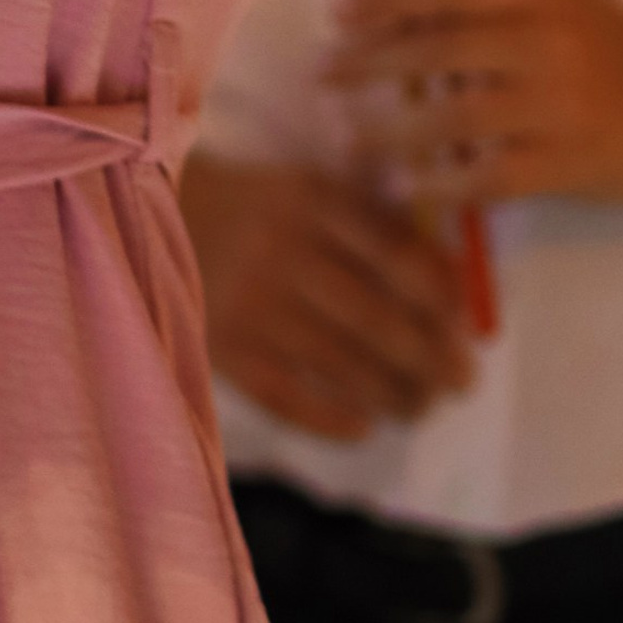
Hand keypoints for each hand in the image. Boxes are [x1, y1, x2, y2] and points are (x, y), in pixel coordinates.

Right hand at [179, 150, 474, 440]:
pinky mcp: (220, 344)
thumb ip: (381, 231)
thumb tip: (458, 294)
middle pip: (378, 320)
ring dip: (395, 396)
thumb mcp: (316, 195)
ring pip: (341, 364)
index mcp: (313, 202)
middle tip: (459, 386)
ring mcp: (248, 302)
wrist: (154, 218)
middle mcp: (282, 250)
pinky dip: (331, 420)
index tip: (468, 333)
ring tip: (417, 408)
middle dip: (432, 363)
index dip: (445, 301)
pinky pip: (286, 397)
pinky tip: (362, 427)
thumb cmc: (259, 212)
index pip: (399, 257)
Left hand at [327, 0, 622, 207]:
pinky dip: (439, 183)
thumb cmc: (615, 53)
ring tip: (348, 137)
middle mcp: (548, 40)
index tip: (336, 14)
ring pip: (453, 117)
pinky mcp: (572, 161)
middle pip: (435, 48)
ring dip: (390, 130)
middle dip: (366, 62)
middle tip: (321, 74)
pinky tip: (404, 187)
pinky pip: (489, 176)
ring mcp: (561, 103)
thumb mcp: (559, 3)